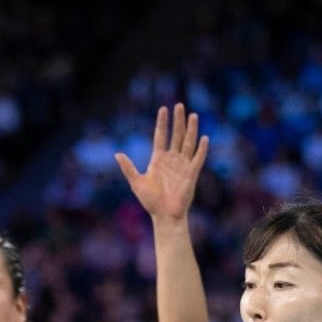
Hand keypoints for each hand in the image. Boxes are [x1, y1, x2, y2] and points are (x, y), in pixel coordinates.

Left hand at [116, 103, 207, 223]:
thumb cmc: (150, 201)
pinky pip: (198, 158)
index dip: (162, 123)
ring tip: (192, 115)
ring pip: (188, 142)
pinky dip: (201, 148)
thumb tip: (117, 154)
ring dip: (190, 129)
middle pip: (176, 135)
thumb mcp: (137, 182)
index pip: (161, 136)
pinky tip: (204, 137)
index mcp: (158, 159)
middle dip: (177, 120)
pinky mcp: (191, 174)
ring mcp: (182, 165)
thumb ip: (128, 168)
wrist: (164, 216)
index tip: (163, 109)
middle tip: (179, 105)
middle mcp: (171, 159)